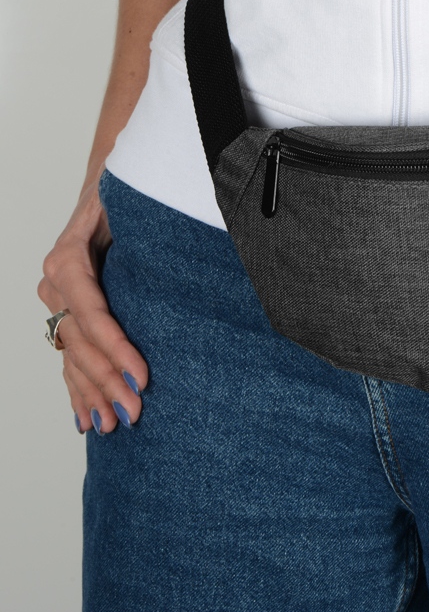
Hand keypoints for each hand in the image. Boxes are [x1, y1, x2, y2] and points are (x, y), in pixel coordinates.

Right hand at [38, 175, 146, 433]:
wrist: (107, 185)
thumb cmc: (127, 196)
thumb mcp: (133, 207)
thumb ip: (146, 230)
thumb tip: (188, 241)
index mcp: (69, 260)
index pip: (92, 315)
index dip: (116, 348)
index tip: (143, 375)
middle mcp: (57, 283)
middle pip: (81, 343)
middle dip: (109, 381)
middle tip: (136, 412)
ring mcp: (57, 301)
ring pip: (73, 356)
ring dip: (92, 394)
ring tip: (113, 425)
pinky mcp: (66, 313)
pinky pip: (70, 356)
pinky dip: (78, 389)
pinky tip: (86, 418)